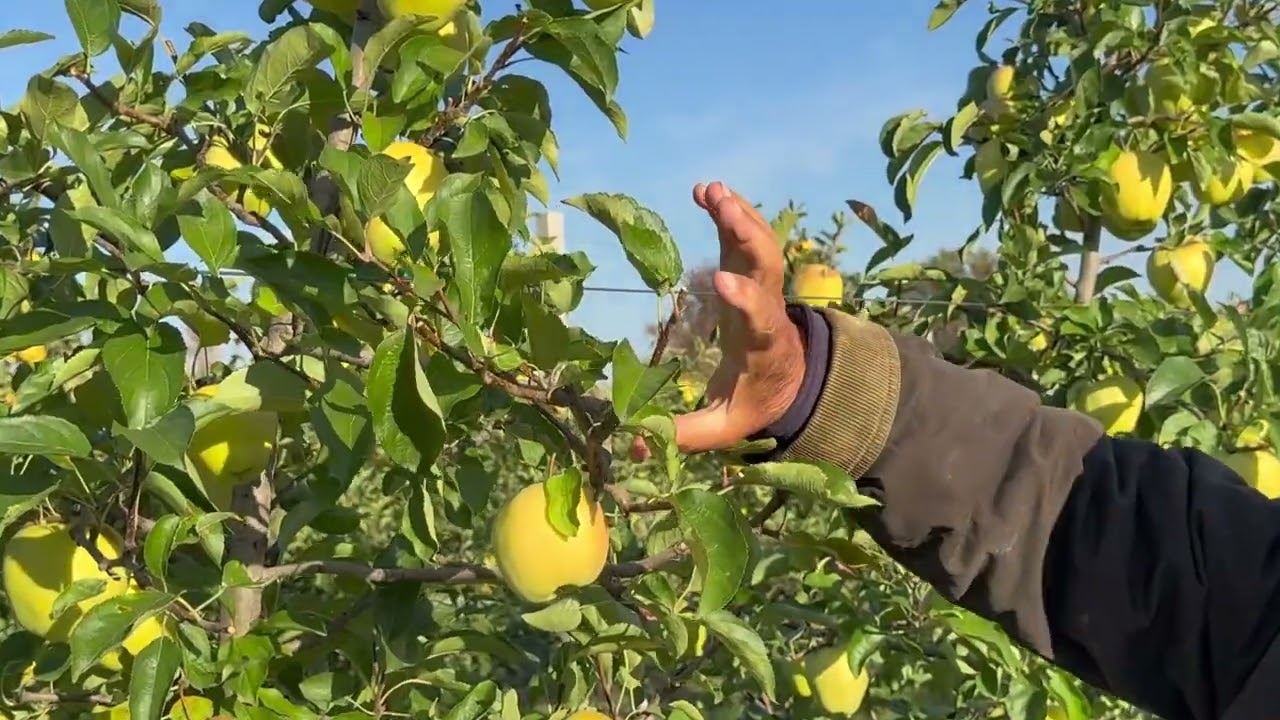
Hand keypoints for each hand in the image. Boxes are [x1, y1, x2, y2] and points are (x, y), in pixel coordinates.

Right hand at [669, 182, 806, 453]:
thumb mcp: (727, 425)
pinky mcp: (749, 270)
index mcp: (763, 345)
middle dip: (748, 238)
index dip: (745, 299)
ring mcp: (761, 284)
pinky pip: (745, 235)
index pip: (760, 318)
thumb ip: (685, 434)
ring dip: (739, 215)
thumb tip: (634, 441)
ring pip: (759, 244)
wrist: (793, 376)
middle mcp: (768, 308)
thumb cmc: (755, 398)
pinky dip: (730, 210)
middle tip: (725, 210)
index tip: (723, 281)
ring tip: (713, 189)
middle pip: (767, 267)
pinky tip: (706, 189)